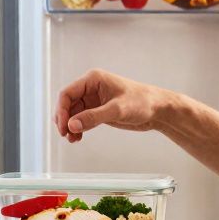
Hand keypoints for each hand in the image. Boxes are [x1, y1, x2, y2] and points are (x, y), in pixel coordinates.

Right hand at [54, 69, 171, 142]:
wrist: (157, 110)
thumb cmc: (142, 102)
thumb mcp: (117, 110)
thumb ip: (94, 117)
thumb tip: (72, 125)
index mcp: (93, 79)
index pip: (67, 93)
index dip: (61, 110)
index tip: (63, 126)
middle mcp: (91, 88)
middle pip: (67, 104)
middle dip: (64, 120)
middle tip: (66, 135)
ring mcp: (94, 100)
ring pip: (73, 113)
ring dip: (70, 126)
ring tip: (73, 139)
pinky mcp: (99, 110)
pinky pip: (82, 119)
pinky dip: (78, 128)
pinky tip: (78, 137)